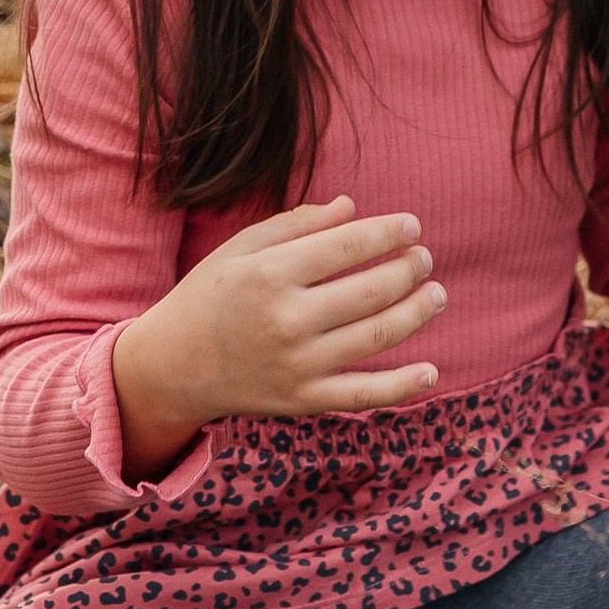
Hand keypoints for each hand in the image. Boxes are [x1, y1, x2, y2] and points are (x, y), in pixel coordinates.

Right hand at [111, 197, 443, 479]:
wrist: (171, 367)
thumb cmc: (208, 297)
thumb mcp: (239, 249)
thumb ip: (295, 225)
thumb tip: (351, 207)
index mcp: (270, 273)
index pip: (347, 245)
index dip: (388, 233)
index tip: (413, 226)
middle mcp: (287, 319)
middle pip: (371, 289)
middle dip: (409, 270)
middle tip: (426, 259)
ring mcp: (298, 364)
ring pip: (377, 335)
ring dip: (417, 312)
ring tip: (437, 294)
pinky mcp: (303, 401)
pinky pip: (363, 395)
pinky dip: (403, 387)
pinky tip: (431, 372)